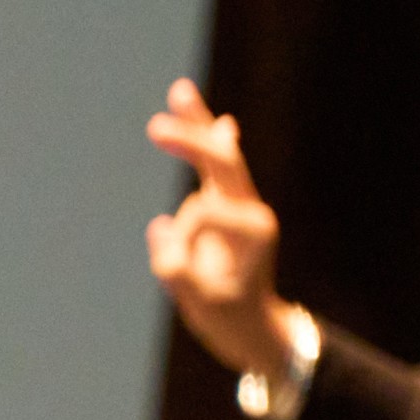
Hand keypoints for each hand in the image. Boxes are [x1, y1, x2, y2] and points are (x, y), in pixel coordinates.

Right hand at [141, 81, 299, 384]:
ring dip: (194, 126)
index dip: (182, 241)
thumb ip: (177, 267)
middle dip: (190, 137)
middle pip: (221, 160)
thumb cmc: (230, 318)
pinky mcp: (228, 210)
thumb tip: (162, 223)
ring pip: (216, 157)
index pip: (203, 215)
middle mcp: (251, 211)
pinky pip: (216, 171)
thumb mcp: (200, 304)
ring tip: (180, 91)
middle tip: (162, 115)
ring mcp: (240, 208)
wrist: (256, 328)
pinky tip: (223, 122)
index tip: (182, 271)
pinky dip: (212, 142)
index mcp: (253, 231)